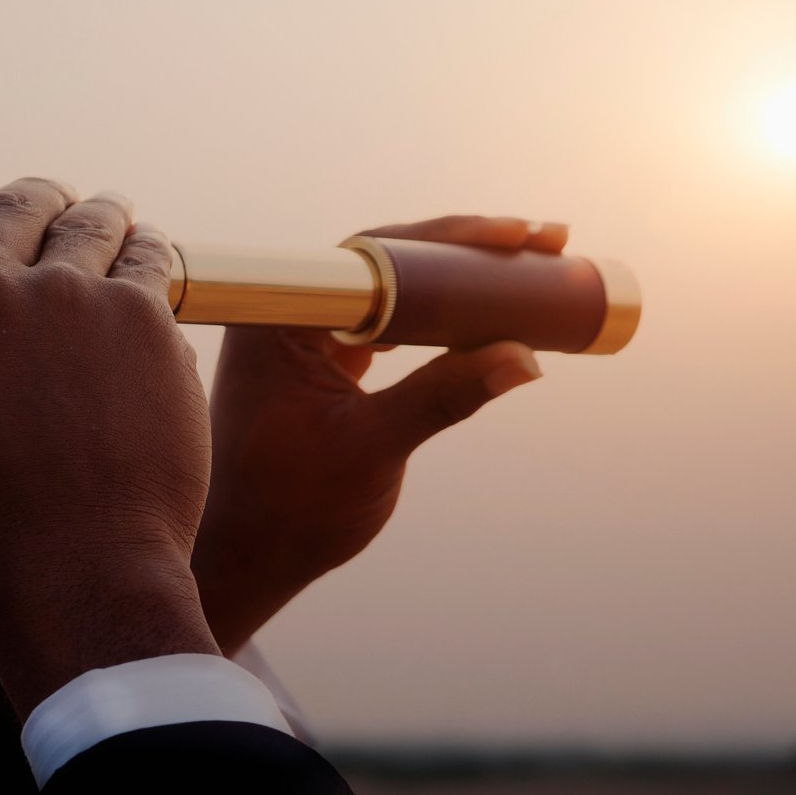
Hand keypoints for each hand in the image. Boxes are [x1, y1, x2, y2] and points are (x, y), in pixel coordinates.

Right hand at [0, 176, 217, 717]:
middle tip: (51, 234)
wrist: (77, 574)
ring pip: (89, 218)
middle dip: (32, 215)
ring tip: (110, 247)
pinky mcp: (141, 312)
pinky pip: (149, 256)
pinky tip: (146, 285)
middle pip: (10, 204)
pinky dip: (146, 263)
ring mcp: (65, 293)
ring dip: (98, 228)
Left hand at [191, 215, 561, 654]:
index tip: (513, 235)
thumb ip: (443, 397)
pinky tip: (484, 314)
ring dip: (457, 282)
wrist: (252, 559)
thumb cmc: (292, 509)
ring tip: (529, 267)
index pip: (376, 253)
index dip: (450, 238)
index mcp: (279, 317)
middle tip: (543, 240)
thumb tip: (526, 359)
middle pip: (390, 260)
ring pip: (393, 287)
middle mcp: (286, 313)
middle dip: (467, 251)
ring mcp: (305, 337)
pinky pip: (388, 321)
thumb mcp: (374, 448)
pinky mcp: (322, 363)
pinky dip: (437, 317)